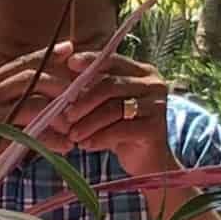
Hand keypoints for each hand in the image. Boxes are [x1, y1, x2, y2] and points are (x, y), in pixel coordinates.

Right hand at [0, 45, 81, 200]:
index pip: (24, 62)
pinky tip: (65, 145)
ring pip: (34, 95)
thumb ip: (26, 103)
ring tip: (73, 126)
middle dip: (60, 83)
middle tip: (80, 97)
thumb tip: (59, 94)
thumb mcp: (8, 118)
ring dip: (59, 110)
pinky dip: (52, 135)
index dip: (48, 55)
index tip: (71, 49)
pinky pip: (32, 122)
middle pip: (32, 73)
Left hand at [55, 50, 175, 175]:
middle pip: (111, 85)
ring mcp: (157, 105)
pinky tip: (86, 145)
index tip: (70, 64)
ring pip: (114, 108)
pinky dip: (100, 138)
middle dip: (84, 101)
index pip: (113, 60)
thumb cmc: (123, 129)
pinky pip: (121, 130)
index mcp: (142, 72)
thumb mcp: (108, 105)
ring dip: (89, 123)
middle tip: (66, 116)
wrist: (148, 159)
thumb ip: (94, 89)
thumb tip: (63, 79)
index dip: (90, 60)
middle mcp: (152, 84)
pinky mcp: (155, 127)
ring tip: (73, 136)